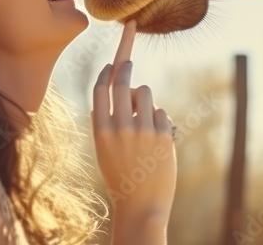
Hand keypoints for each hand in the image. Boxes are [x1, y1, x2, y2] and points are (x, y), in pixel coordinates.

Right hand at [91, 20, 176, 226]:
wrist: (140, 204)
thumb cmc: (121, 173)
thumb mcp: (105, 147)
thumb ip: (109, 119)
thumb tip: (121, 86)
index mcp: (100, 129)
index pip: (101, 89)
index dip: (107, 72)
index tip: (112, 63)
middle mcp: (119, 126)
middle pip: (123, 82)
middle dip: (127, 63)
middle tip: (129, 58)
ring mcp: (142, 130)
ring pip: (145, 93)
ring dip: (145, 99)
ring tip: (143, 124)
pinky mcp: (162, 134)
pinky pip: (160, 112)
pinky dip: (159, 121)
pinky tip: (156, 143)